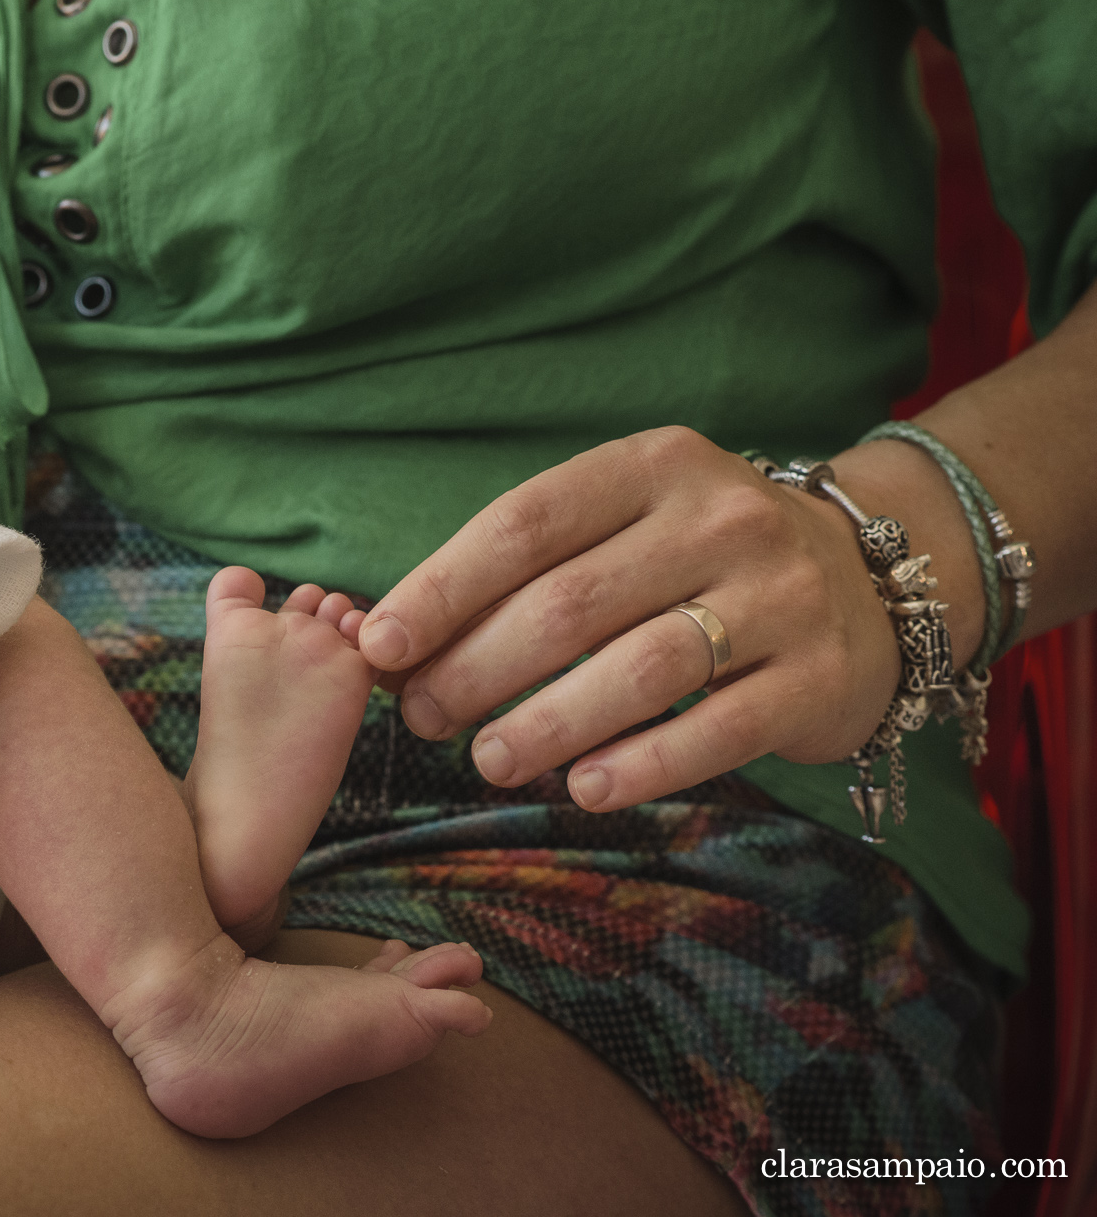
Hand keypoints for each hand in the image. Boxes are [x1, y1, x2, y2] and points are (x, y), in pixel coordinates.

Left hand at [354, 426, 970, 810]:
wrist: (875, 582)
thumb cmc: (699, 559)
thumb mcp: (623, 528)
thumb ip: (525, 571)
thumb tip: (395, 643)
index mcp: (653, 466)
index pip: (526, 523)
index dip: (443, 588)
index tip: (380, 646)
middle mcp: (721, 517)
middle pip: (572, 602)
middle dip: (479, 668)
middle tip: (424, 719)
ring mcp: (781, 594)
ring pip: (642, 667)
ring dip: (549, 722)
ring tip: (487, 760)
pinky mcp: (820, 676)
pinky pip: (718, 729)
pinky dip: (642, 765)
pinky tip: (583, 789)